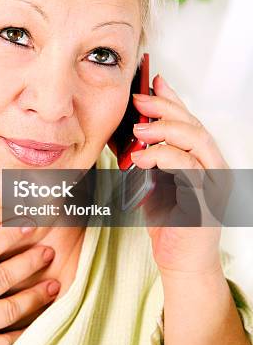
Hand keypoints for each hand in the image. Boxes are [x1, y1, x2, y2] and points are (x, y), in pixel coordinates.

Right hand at [0, 199, 58, 344]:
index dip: (7, 235)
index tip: (28, 225)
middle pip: (4, 277)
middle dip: (30, 262)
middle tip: (50, 252)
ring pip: (10, 309)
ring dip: (34, 297)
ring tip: (54, 287)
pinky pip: (2, 344)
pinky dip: (21, 336)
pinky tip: (35, 328)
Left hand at [130, 74, 230, 277]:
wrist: (182, 263)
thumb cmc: (170, 222)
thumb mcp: (155, 181)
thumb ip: (150, 156)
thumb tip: (131, 130)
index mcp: (202, 161)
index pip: (190, 121)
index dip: (173, 99)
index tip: (153, 81)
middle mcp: (213, 168)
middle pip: (195, 126)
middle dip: (166, 108)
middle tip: (139, 100)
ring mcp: (214, 185)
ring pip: (198, 142)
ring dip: (165, 130)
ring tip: (138, 128)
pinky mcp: (207, 202)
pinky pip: (189, 170)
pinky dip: (164, 158)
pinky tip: (143, 157)